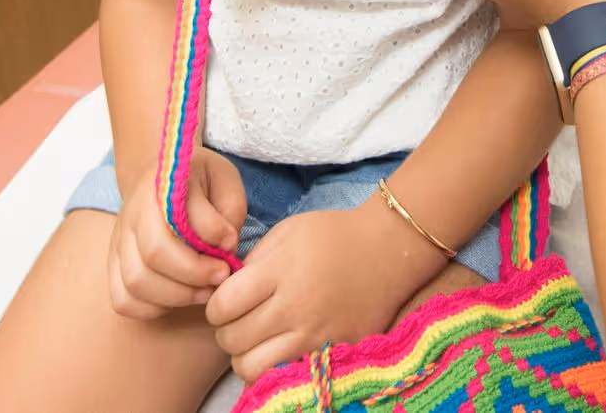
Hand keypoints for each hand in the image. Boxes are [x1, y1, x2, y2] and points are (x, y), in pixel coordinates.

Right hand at [107, 146, 245, 319]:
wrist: (156, 178)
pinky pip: (123, 300)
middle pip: (153, 254)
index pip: (177, 216)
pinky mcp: (114, 265)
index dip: (210, 236)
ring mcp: (119, 242)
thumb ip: (229, 208)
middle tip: (221, 276)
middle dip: (194, 273)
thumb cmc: (197, 181)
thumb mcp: (223, 178)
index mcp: (160, 186)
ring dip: (176, 296)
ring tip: (204, 292)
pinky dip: (152, 308)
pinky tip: (177, 298)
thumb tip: (225, 245)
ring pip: (135, 281)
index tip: (231, 247)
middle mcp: (132, 214)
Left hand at [206, 205, 423, 382]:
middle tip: (240, 320)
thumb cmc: (335, 235)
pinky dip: (275, 367)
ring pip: (252, 368)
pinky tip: (281, 349)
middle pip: (232, 340)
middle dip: (227, 331)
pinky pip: (286, 374)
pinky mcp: (334, 354)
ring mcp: (316, 336)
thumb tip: (225, 291)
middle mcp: (296, 308)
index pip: (222, 306)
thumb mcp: (288, 231)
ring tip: (257, 340)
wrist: (389, 250)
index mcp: (280, 271)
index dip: (215, 305)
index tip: (226, 301)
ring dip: (246, 356)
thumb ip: (253, 261)